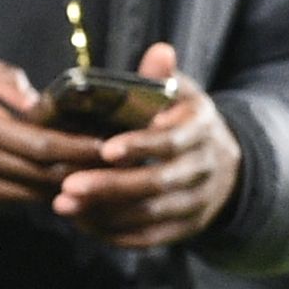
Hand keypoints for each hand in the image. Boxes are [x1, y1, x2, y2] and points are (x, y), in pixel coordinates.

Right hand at [0, 46, 96, 219]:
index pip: (45, 145)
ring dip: (57, 188)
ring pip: (29, 196)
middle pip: (44, 175)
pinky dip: (27, 197)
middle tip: (106, 166)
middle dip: (79, 172)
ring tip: (81, 177)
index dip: (81, 149)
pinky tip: (39, 186)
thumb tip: (38, 101)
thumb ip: (0, 75)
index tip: (107, 147)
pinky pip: (7, 207)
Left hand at [51, 43, 240, 252]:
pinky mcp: (185, 228)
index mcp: (200, 129)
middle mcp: (202, 168)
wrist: (225, 167)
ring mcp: (196, 201)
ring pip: (151, 214)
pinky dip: (116, 234)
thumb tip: (160, 51)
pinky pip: (150, 238)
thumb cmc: (183, 122)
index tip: (106, 149)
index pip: (172, 141)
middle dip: (111, 186)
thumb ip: (164, 77)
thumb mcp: (181, 95)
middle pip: (157, 183)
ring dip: (106, 213)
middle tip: (67, 186)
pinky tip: (82, 223)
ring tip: (63, 206)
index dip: (140, 146)